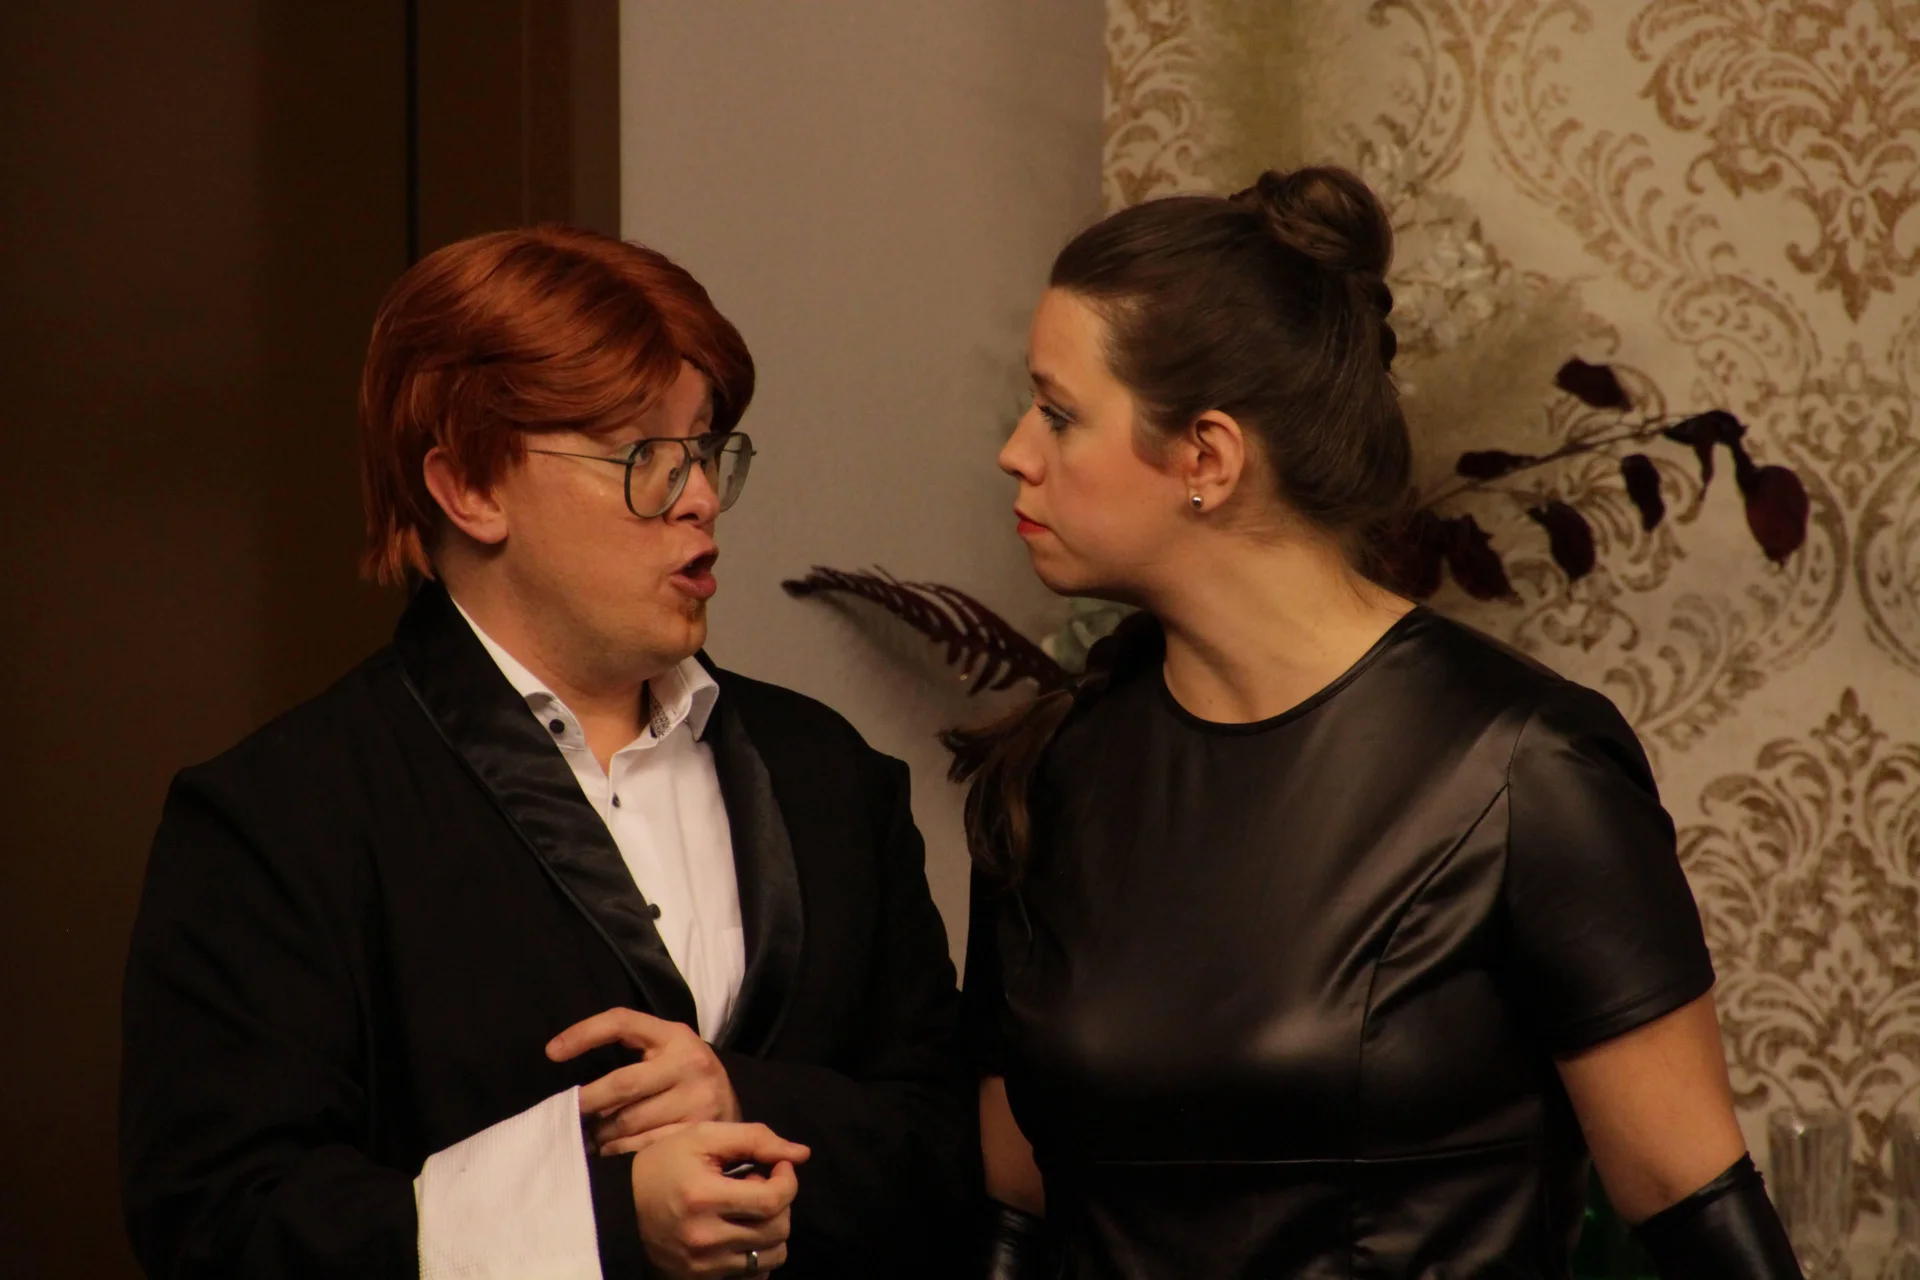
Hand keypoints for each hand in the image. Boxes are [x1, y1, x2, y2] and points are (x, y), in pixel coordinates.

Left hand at [548, 1007, 740, 1153]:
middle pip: (621, 1083)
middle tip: (568, 1114)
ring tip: (588, 1137)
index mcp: (675, 1035)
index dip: (584, 1033)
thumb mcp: (665, 1051)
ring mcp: (698, 1098)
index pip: (622, 1022)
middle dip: (587, 1102)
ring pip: (630, 1121)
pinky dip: (619, 1152)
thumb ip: (630, 1053)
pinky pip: (645, 1146)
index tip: (551, 1052)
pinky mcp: (699, 1131)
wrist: (733, 1106)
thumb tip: (568, 1072)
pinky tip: (609, 1152)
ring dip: (601, 1133)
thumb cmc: (683, 1076)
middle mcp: (690, 1062)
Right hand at [627, 1121, 809, 1279]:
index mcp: (704, 1198)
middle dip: (779, 1203)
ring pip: (772, 1257)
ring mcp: (702, 1267)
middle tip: (755, 1186)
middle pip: (778, 1230)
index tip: (778, 1166)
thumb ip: (754, 1139)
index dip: (788, 1180)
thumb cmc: (662, 1166)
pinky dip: (757, 1256)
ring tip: (745, 1211)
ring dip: (771, 1230)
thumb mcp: (702, 1137)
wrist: (618, 1208)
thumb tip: (801, 1154)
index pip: (774, 1200)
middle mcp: (704, 1239)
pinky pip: (753, 1277)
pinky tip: (741, 1234)